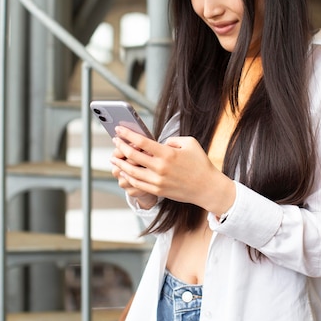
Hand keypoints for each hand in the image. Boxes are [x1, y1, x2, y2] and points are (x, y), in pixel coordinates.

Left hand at [111, 126, 235, 215]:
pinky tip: (124, 172)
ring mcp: (158, 181)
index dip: (127, 134)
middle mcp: (160, 167)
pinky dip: (128, 177)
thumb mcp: (190, 143)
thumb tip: (158, 143)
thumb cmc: (200, 163)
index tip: (119, 129)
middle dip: (120, 146)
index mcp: (168, 153)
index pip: (141, 141)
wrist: (207, 187)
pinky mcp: (158, 191)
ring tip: (113, 158)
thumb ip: (172, 140)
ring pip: (132, 172)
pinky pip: (138, 184)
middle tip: (114, 141)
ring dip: (120, 164)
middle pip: (133, 156)